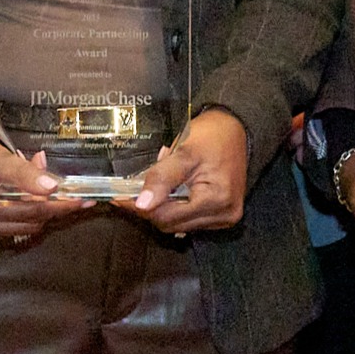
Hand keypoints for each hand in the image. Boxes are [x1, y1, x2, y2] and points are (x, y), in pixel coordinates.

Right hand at [0, 111, 88, 246]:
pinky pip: (9, 229)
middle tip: (65, 186)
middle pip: (30, 225)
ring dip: (36, 210)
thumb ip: (23, 172)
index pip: (33, 212)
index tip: (83, 201)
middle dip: (50, 207)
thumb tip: (53, 187)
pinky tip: (23, 195)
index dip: (61, 206)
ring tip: (40, 184)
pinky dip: (22, 213)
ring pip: (22, 229)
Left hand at [119, 109, 249, 233]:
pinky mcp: (222, 216)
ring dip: (163, 206)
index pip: (166, 216)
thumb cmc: (212, 136)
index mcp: (216, 200)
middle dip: (152, 206)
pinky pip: (189, 219)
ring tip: (161, 182)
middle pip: (171, 224)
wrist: (235, 129)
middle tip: (137, 185)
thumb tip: (141, 204)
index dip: (140, 207)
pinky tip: (174, 189)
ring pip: (178, 224)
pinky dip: (176, 207)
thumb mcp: (184, 152)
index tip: (118, 197)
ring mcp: (224, 218)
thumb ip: (162, 178)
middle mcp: (224, 215)